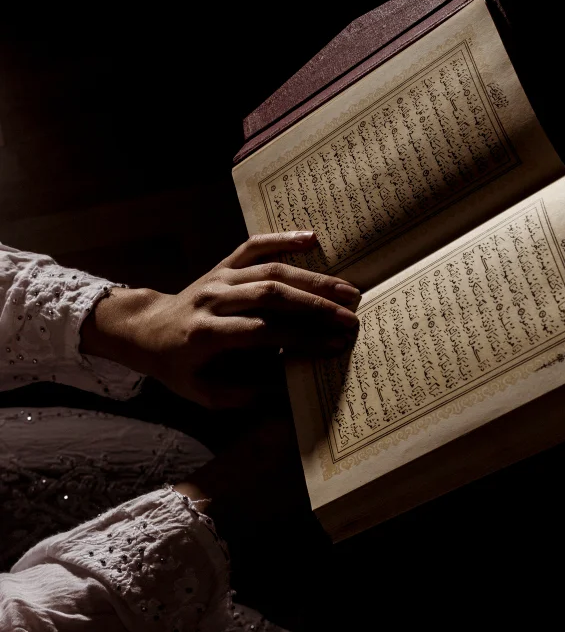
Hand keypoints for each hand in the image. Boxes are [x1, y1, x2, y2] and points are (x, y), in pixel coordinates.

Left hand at [81, 231, 360, 407]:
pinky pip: (255, 246)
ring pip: (271, 270)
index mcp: (207, 334)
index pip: (264, 332)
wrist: (147, 330)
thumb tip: (293, 390)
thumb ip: (248, 393)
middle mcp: (213, 299)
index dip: (302, 338)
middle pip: (272, 295)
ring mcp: (219, 277)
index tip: (336, 345)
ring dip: (313, 280)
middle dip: (316, 307)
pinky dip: (283, 239)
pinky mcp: (223, 264)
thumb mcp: (206, 393)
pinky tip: (313, 238)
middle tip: (350, 318)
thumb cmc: (180, 367)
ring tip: (347, 291)